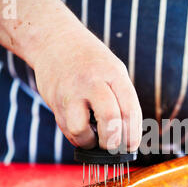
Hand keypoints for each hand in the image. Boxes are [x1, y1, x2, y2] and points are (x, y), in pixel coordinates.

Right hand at [33, 29, 141, 151]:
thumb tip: (129, 138)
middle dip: (114, 142)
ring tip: (94, 139)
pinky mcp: (54, 102)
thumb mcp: (114, 71)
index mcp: (114, 74)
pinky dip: (77, 138)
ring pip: (80, 130)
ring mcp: (70, 92)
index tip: (131, 146)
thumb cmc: (91, 62)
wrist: (54, 39)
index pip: (130, 109)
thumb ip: (123, 100)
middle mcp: (92, 82)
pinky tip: (82, 131)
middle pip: (109, 119)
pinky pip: (67, 130)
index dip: (133, 135)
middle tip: (114, 147)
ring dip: (90, 143)